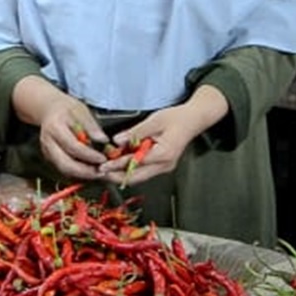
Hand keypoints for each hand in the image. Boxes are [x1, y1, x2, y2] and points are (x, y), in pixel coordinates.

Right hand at [34, 92, 109, 181]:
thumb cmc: (67, 109)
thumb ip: (92, 127)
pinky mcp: (50, 159)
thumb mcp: (81, 111)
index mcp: (55, 128)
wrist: (49, 110)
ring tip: (101, 173)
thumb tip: (104, 141)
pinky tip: (93, 171)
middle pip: (66, 164)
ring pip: (65, 170)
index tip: (104, 158)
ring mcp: (47, 153)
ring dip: (84, 175)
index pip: (73, 146)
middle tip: (103, 173)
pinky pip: (65, 169)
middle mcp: (48, 143)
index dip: (89, 155)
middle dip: (86, 172)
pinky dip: (80, 173)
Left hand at [97, 85, 228, 186]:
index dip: (117, 165)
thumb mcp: (155, 121)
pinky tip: (119, 163)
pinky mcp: (162, 164)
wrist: (194, 120)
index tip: (104, 166)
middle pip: (137, 177)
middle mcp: (165, 165)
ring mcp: (164, 167)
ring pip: (140, 176)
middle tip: (101, 173)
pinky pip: (144, 170)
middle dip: (117, 176)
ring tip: (106, 169)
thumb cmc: (177, 118)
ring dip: (123, 173)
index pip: (136, 163)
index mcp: (164, 154)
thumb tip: (117, 140)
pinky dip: (131, 168)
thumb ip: (135, 132)